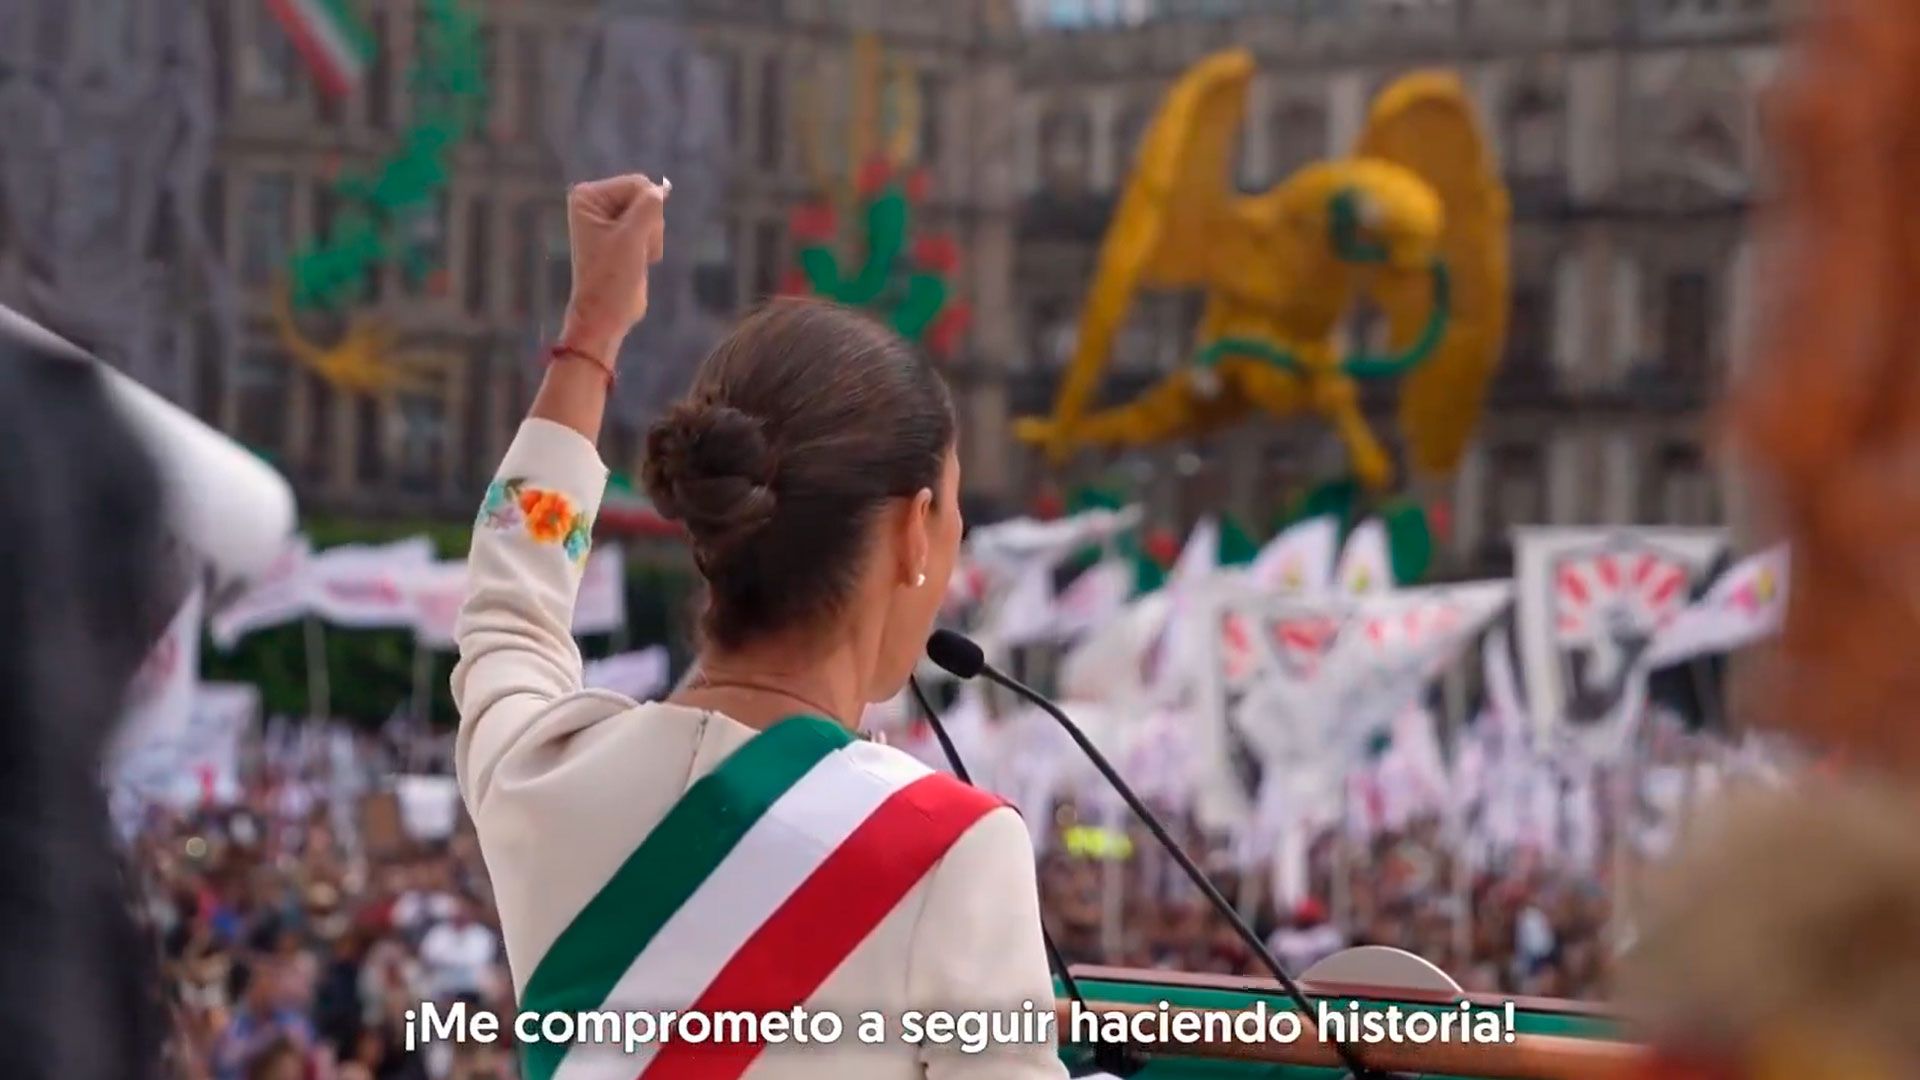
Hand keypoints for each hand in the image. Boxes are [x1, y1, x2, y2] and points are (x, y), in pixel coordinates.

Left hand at [559, 174, 668, 363]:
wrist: (606, 313)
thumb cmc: (612, 276)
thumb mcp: (632, 236)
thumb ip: (650, 206)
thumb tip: (663, 187)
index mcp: (588, 196)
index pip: (637, 184)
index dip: (646, 211)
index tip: (632, 240)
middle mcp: (596, 203)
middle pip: (645, 196)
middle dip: (649, 224)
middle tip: (635, 250)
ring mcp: (610, 218)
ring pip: (652, 213)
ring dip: (651, 236)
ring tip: (636, 257)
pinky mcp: (622, 234)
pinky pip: (651, 226)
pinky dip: (651, 243)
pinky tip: (640, 260)